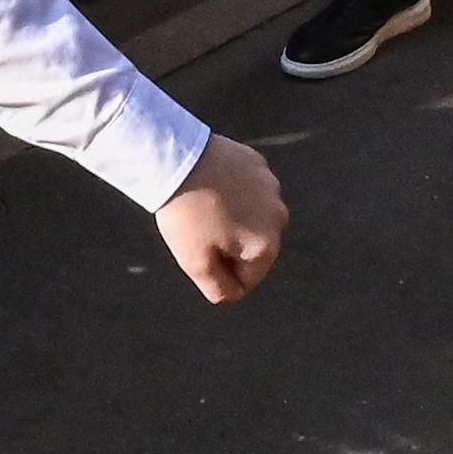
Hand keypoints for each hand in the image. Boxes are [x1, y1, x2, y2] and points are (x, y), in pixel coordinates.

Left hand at [155, 135, 288, 303]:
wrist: (174, 159)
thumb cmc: (185, 215)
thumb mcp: (195, 263)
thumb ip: (219, 289)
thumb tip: (233, 293)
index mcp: (267, 245)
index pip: (246, 280)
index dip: (218, 271)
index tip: (199, 249)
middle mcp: (278, 216)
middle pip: (252, 247)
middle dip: (228, 244)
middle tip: (200, 227)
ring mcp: (271, 187)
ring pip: (250, 216)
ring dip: (232, 217)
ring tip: (204, 205)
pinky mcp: (258, 164)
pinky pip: (246, 189)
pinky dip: (232, 191)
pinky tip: (210, 184)